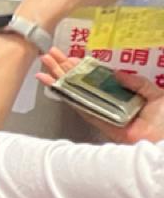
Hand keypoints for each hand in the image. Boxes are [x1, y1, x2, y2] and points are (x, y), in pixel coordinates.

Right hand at [37, 47, 163, 144]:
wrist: (162, 141)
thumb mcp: (156, 95)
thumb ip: (137, 83)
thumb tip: (117, 73)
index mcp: (122, 94)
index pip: (97, 77)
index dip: (83, 66)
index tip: (70, 56)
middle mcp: (108, 102)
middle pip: (80, 82)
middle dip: (64, 67)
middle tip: (49, 55)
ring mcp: (101, 111)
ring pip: (75, 92)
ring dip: (58, 77)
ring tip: (44, 64)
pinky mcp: (97, 121)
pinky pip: (79, 106)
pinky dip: (65, 96)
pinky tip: (54, 85)